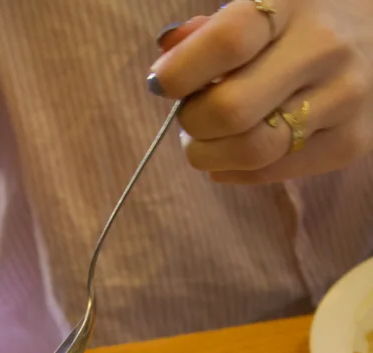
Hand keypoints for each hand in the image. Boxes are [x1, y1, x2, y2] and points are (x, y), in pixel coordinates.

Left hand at [150, 0, 372, 182]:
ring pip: (252, 151)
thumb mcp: (263, 3)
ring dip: (210, 156)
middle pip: (232, 110)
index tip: (162, 83)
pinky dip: (234, 172)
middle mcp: (325, 48)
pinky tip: (230, 156)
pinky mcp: (350, 142)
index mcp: (294, 2)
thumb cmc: (303, 19)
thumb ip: (212, 29)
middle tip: (190, 116)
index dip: (181, 71)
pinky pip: (273, 174)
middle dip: (193, 122)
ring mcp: (343, 99)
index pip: (229, 41)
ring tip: (207, 141)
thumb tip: (168, 59)